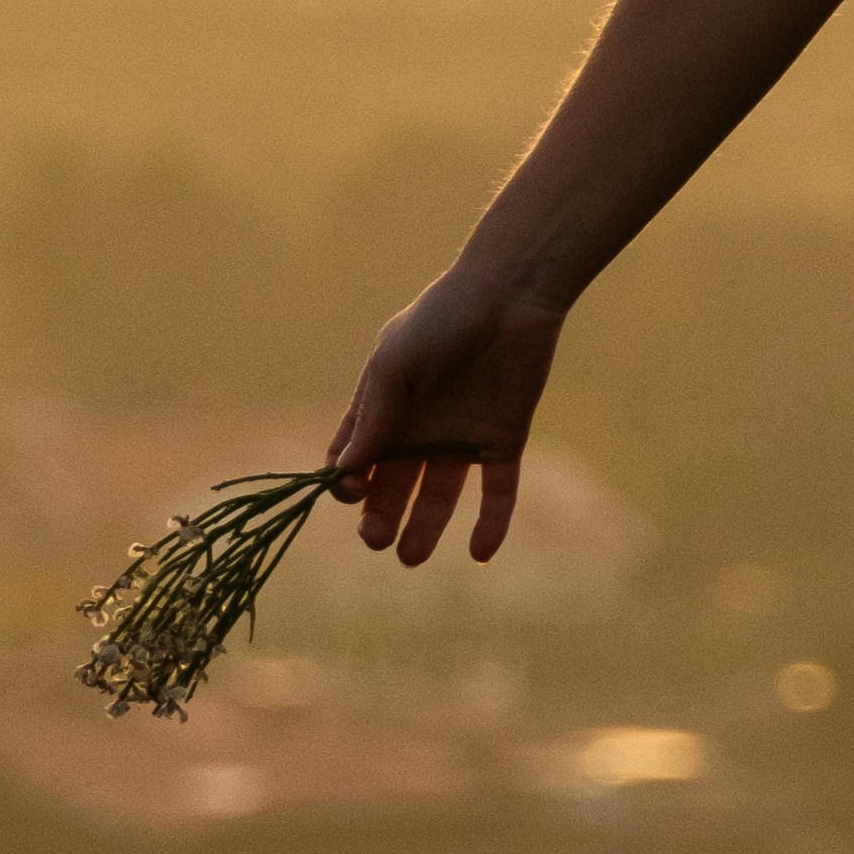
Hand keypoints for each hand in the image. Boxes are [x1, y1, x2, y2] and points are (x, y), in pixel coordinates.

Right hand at [325, 274, 567, 571]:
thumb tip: (342, 472)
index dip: (347, 482)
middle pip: (392, 487)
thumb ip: (373, 414)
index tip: (351, 490)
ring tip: (410, 557)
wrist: (511, 296)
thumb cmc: (443, 319)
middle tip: (376, 540)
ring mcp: (460, 438)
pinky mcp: (502, 442)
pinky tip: (481, 553)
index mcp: (384, 408)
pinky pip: (497, 492)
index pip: (355, 459)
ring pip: (439, 498)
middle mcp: (419, 429)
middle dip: (380, 516)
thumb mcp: (396, 361)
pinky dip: (491, 523)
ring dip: (424, 529)